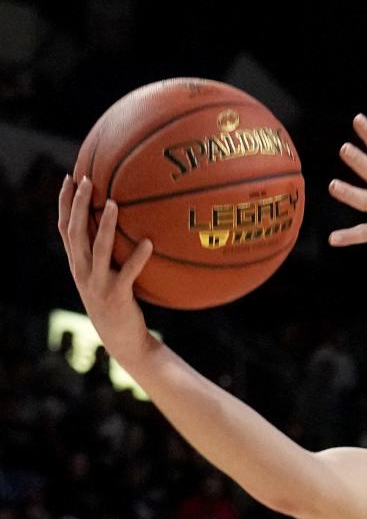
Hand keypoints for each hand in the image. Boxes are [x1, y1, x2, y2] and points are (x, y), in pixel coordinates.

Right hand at [57, 175, 154, 366]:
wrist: (122, 340)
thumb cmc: (117, 305)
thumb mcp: (106, 278)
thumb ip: (107, 256)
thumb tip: (123, 228)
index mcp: (77, 265)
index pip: (65, 228)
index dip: (65, 203)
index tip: (70, 178)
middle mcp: (82, 272)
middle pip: (74, 232)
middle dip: (78, 204)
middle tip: (87, 179)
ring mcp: (97, 284)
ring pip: (97, 249)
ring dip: (104, 225)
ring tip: (114, 203)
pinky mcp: (117, 295)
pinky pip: (128, 272)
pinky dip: (138, 257)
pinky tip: (149, 243)